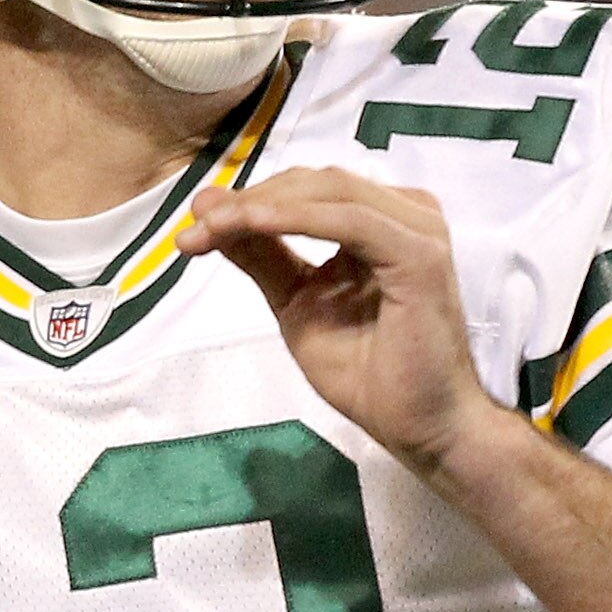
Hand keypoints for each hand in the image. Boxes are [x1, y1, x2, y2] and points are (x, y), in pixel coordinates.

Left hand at [177, 167, 497, 475]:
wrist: (418, 428)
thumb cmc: (368, 375)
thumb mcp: (298, 305)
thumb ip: (264, 257)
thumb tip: (210, 215)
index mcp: (381, 223)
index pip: (307, 193)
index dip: (247, 202)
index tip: (192, 229)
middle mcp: (405, 214)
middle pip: (314, 183)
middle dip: (247, 200)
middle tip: (193, 228)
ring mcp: (418, 230)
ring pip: (329, 191)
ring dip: (263, 204)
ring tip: (212, 225)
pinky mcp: (419, 254)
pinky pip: (349, 220)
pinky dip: (297, 217)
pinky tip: (252, 224)